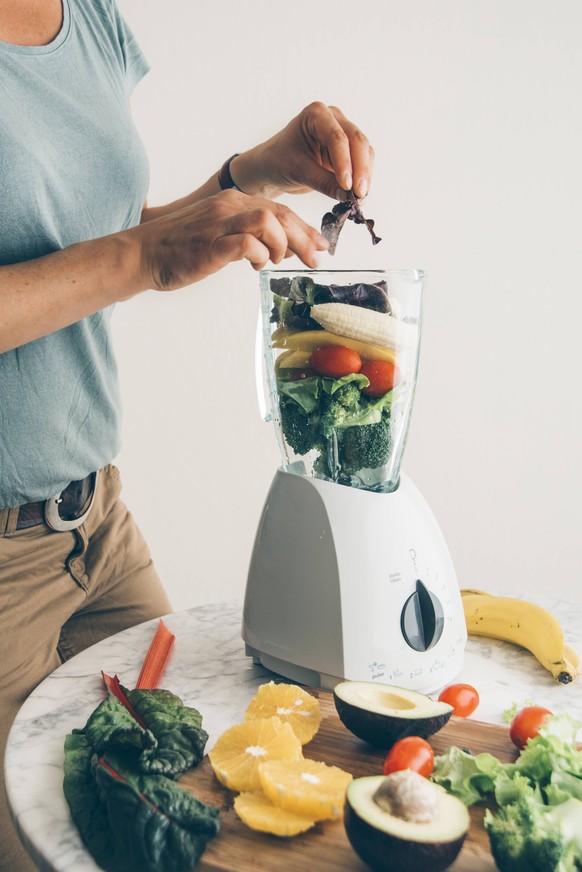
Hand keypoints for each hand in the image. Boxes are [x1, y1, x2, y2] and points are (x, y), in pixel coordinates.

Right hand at [131, 189, 328, 290]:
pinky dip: (259, 254)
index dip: (303, 228)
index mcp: (231, 202)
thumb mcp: (219, 237)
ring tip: (274, 261)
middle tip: (316, 258)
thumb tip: (277, 250)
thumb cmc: (180, 251)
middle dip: (304, 238)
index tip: (320, 245)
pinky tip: (255, 265)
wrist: (141, 255)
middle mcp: (228, 206)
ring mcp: (218, 223)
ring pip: (268, 221)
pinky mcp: (210, 244)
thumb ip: (247, 238)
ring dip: (280, 244)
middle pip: (279, 214)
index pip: (278, 210)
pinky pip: (247, 243)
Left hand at [229, 102, 373, 200]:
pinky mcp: (349, 148)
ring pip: (365, 151)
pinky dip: (363, 178)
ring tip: (359, 199)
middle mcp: (334, 118)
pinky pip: (363, 161)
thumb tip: (348, 196)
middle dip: (360, 169)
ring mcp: (344, 131)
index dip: (344, 162)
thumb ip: (322, 182)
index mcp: (316, 114)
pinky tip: (358, 196)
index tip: (347, 186)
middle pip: (357, 141)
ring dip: (365, 175)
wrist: (275, 166)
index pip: (337, 137)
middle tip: (360, 194)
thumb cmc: (279, 161)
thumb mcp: (297, 171)